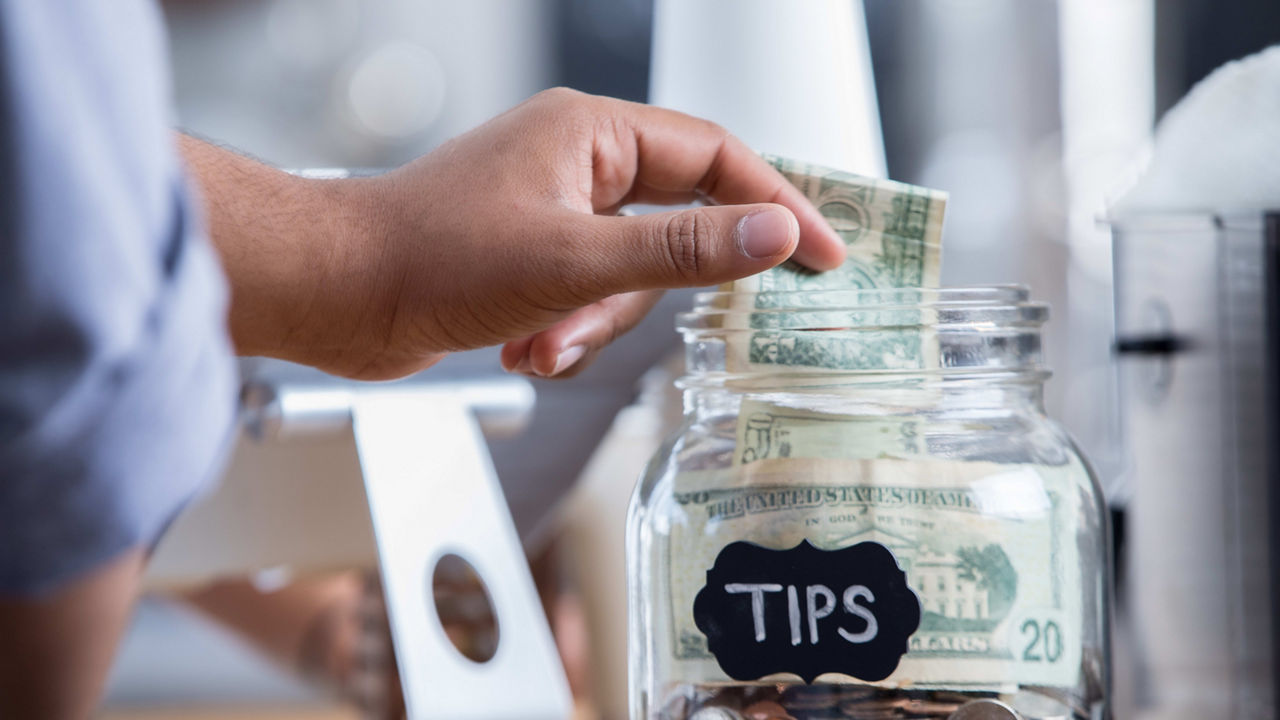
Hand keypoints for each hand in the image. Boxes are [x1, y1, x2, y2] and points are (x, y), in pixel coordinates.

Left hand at [186, 88, 844, 378]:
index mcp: (591, 132)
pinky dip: (563, 331)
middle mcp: (574, 161)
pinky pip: (584, 296)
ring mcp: (549, 207)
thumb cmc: (434, 258)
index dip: (776, 204)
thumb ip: (683, 250)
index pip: (715, 155)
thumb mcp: (577, 262)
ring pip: (624, 275)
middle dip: (638, 295)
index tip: (824, 256)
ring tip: (538, 345)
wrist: (336, 293)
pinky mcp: (526, 253)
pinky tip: (520, 347)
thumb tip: (775, 233)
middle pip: (669, 226)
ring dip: (588, 325)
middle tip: (596, 327)